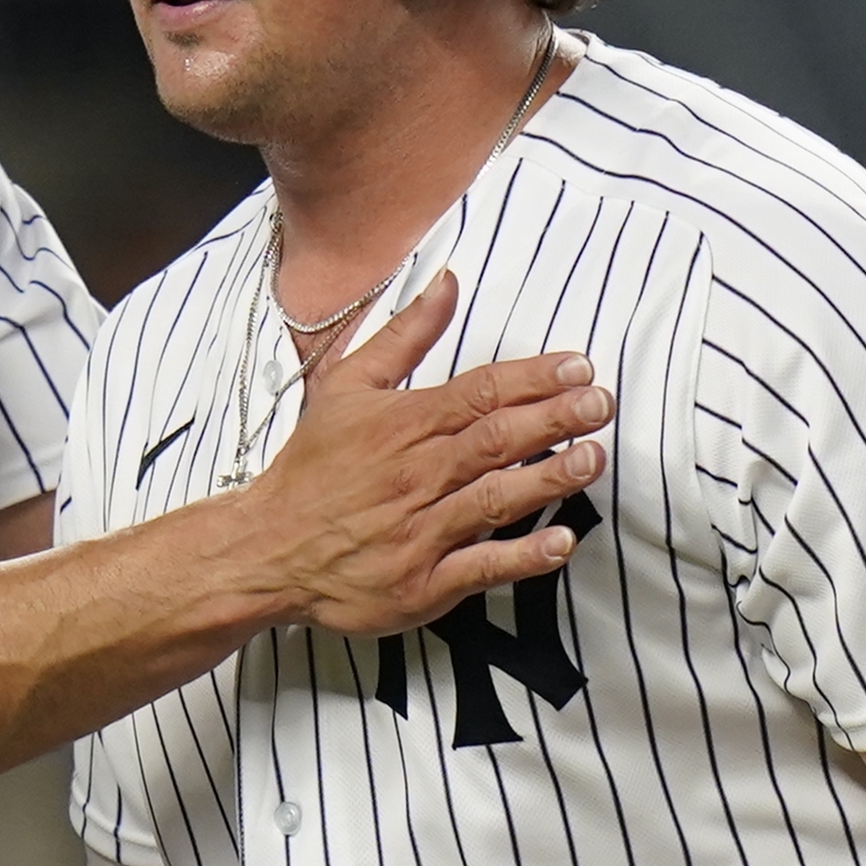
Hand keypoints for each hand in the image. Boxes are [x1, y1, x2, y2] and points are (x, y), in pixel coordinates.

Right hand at [240, 275, 609, 635]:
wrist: (265, 550)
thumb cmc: (311, 469)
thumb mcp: (344, 387)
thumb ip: (402, 337)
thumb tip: (446, 282)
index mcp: (401, 426)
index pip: (478, 393)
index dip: (533, 378)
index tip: (579, 367)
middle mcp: (414, 475)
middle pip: (494, 440)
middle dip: (553, 419)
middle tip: (600, 403)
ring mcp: (419, 532)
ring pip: (493, 499)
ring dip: (547, 479)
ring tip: (591, 459)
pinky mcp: (421, 583)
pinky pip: (480, 567)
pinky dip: (522, 556)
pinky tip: (560, 542)